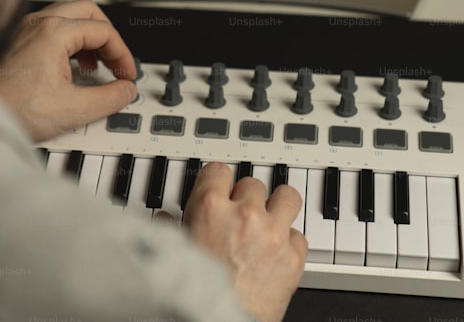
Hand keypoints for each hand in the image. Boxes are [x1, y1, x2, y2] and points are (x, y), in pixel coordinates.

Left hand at [0, 0, 137, 140]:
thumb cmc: (12, 108)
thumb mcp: (74, 109)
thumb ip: (109, 98)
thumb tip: (126, 91)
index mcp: (54, 32)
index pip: (104, 32)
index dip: (122, 54)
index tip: (126, 75)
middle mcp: (39, 23)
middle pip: (89, 12)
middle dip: (109, 38)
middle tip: (117, 61)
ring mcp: (27, 29)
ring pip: (71, 16)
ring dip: (90, 38)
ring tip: (98, 65)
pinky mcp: (20, 40)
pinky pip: (55, 27)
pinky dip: (72, 42)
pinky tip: (74, 66)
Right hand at [181, 163, 306, 321]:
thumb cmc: (194, 294)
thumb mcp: (176, 251)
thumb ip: (172, 228)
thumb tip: (165, 218)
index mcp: (210, 207)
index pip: (219, 170)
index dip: (218, 181)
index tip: (220, 187)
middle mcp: (245, 214)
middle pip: (253, 183)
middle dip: (247, 198)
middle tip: (241, 215)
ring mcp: (273, 235)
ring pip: (288, 197)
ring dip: (278, 207)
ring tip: (271, 219)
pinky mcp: (294, 258)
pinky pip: (299, 236)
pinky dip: (289, 244)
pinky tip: (276, 254)